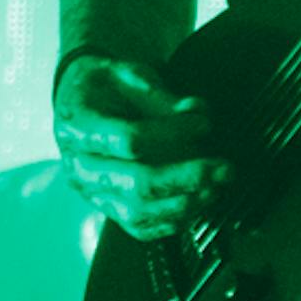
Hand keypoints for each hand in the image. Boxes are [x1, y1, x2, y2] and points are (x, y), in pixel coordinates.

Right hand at [55, 53, 224, 238]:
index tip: (202, 123)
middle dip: (187, 178)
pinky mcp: (108, 208)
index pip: (128, 139)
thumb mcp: (127, 74)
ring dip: (186, 203)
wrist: (81, 103)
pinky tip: (199, 204)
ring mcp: (92, 192)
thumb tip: (195, 111)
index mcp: (77, 127)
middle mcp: (79, 166)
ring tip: (217, 187)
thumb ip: (161, 94)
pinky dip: (174, 221)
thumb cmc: (105, 87)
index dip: (171, 133)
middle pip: (136, 183)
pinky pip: (140, 227)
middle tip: (223, 168)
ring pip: (139, 212)